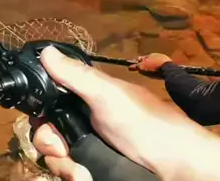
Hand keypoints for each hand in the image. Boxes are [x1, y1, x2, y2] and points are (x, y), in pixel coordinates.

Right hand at [32, 47, 219, 180]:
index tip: (42, 121)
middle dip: (49, 143)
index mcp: (85, 96)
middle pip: (47, 130)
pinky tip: (84, 177)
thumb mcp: (108, 95)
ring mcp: (89, 148)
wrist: (178, 169)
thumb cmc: (144, 124)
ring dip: (62, 165)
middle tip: (61, 150)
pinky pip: (69, 171)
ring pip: (55, 155)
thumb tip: (46, 50)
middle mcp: (83, 121)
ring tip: (80, 172)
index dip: (41, 111)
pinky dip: (72, 175)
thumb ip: (76, 75)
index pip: (49, 101)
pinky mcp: (94, 168)